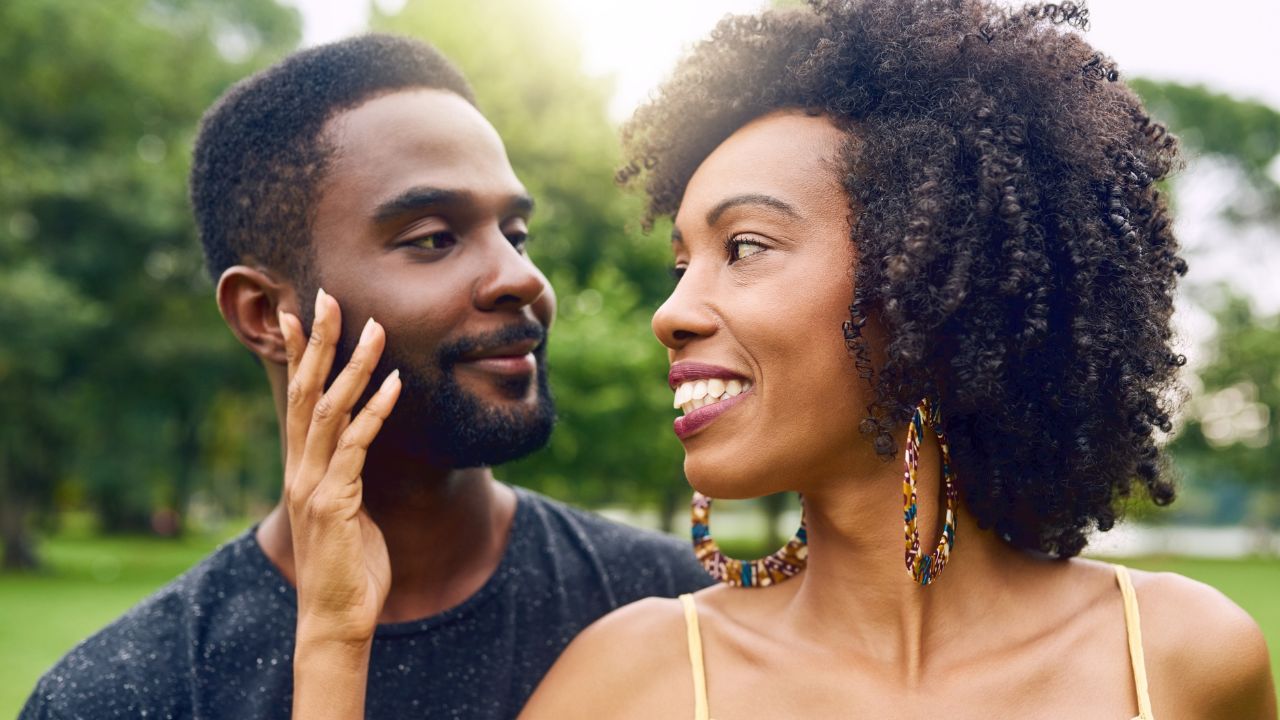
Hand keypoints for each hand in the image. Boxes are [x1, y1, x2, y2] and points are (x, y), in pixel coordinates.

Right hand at [279, 288, 400, 647]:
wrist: (336, 617)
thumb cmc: (348, 566)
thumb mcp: (348, 509)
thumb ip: (347, 474)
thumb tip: (360, 446)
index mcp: (302, 467)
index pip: (296, 397)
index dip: (298, 354)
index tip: (301, 313)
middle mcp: (300, 469)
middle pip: (304, 391)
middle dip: (318, 342)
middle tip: (327, 296)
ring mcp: (313, 485)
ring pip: (329, 410)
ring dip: (353, 365)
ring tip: (374, 327)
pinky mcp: (335, 503)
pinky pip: (357, 446)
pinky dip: (376, 412)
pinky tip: (395, 385)